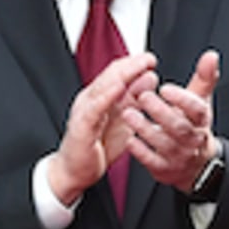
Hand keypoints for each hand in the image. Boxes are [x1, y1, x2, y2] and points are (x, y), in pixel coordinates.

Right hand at [47, 53, 158, 203]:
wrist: (77, 171)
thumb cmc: (99, 146)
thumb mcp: (125, 120)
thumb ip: (135, 101)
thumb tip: (150, 79)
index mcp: (103, 98)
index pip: (117, 75)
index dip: (134, 65)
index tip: (151, 59)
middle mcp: (92, 100)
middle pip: (111, 76)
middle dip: (131, 65)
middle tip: (150, 58)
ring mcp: (85, 110)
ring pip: (103, 87)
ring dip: (122, 75)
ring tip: (139, 65)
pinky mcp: (82, 125)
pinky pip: (95, 107)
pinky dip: (107, 95)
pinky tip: (119, 87)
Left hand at [126, 49, 219, 191]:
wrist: (196, 165)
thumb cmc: (193, 126)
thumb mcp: (200, 103)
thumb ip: (204, 79)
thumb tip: (211, 55)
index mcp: (201, 121)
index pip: (197, 110)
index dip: (182, 99)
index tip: (165, 88)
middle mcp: (192, 139)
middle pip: (180, 127)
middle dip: (161, 112)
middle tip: (143, 97)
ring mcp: (179, 156)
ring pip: (164, 143)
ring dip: (146, 129)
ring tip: (129, 113)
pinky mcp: (165, 169)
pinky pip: (152, 161)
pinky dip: (140, 151)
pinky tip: (129, 140)